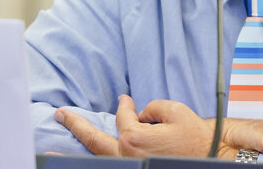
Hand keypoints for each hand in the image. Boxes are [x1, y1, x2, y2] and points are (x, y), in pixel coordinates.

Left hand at [55, 95, 218, 157]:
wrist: (211, 156)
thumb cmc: (195, 137)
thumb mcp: (175, 111)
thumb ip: (151, 106)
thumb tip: (140, 114)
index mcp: (134, 137)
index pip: (123, 117)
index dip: (125, 106)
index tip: (126, 99)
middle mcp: (127, 154)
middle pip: (94, 139)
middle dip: (75, 125)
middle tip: (59, 114)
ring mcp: (130, 165)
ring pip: (97, 157)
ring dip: (74, 152)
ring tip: (51, 153)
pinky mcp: (137, 168)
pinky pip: (110, 163)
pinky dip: (95, 159)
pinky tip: (84, 157)